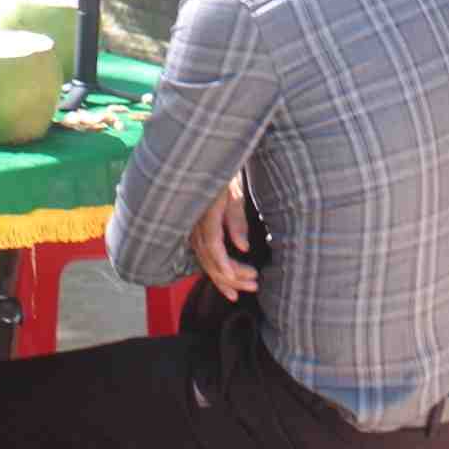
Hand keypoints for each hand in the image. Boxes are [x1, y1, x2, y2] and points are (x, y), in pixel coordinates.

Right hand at [188, 177, 257, 301]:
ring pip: (206, 262)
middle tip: (255, 285)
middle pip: (210, 261)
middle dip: (233, 278)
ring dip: (227, 278)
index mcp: (205, 217)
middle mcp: (195, 228)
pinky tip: (228, 281)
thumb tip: (243, 248)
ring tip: (248, 287)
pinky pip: (204, 257)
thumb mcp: (235, 193)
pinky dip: (217, 270)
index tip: (245, 277)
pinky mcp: (196, 233)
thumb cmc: (223, 174)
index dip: (227, 266)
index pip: (213, 248)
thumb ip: (236, 221)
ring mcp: (193, 232)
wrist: (207, 161)